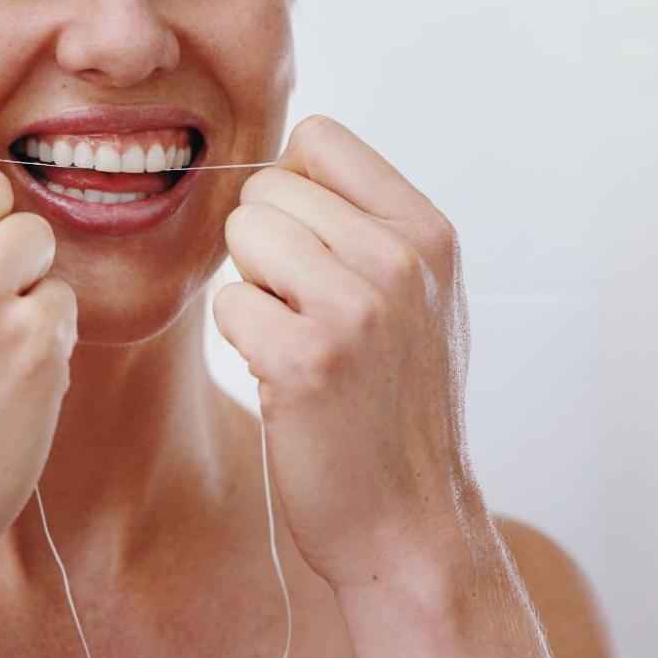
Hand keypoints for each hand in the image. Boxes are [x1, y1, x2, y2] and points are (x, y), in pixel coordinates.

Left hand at [212, 114, 480, 594]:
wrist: (412, 520)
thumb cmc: (400, 404)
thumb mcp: (422, 296)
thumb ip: (370, 223)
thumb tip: (282, 163)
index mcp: (429, 231)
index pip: (318, 137)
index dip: (291, 186)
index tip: (308, 245)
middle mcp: (399, 259)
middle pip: (266, 188)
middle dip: (266, 246)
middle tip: (305, 311)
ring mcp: (355, 309)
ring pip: (242, 236)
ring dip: (252, 289)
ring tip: (298, 339)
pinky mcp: (305, 359)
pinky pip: (228, 304)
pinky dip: (242, 341)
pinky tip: (285, 378)